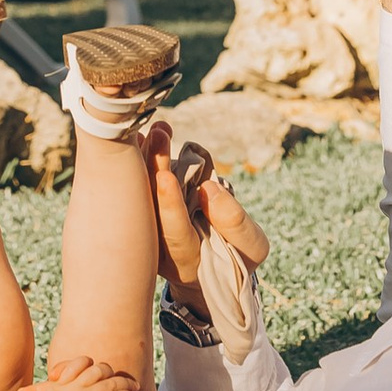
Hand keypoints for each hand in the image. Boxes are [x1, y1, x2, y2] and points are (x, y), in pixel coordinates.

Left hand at [145, 127, 269, 300]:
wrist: (216, 261)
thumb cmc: (238, 254)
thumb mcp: (250, 245)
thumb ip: (235, 222)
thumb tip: (209, 189)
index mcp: (186, 261)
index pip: (174, 233)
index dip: (170, 205)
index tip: (167, 176)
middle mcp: (158, 247)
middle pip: (149, 207)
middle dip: (154, 168)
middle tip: (160, 135)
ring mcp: (147, 230)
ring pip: (143, 191)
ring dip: (148, 157)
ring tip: (158, 128)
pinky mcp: (145, 212)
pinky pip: (141, 184)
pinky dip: (141, 159)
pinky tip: (140, 135)